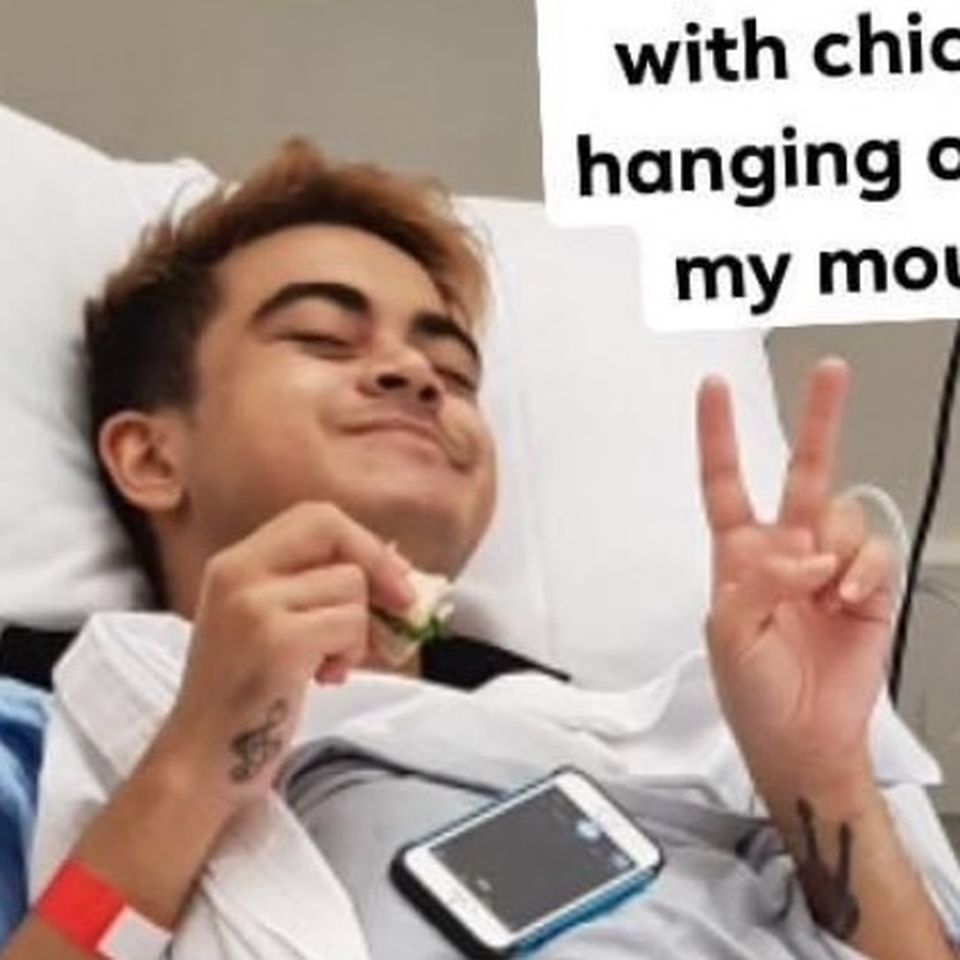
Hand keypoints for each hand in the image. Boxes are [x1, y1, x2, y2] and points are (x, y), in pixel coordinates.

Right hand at [156, 501, 414, 811]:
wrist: (204, 758)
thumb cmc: (246, 694)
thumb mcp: (268, 621)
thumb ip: (314, 587)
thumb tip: (394, 566)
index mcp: (234, 563)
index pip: (315, 516)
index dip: (361, 540)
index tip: (389, 576)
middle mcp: (237, 573)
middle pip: (332, 529)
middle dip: (376, 565)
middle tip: (396, 606)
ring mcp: (253, 605)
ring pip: (350, 584)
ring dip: (357, 629)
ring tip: (329, 661)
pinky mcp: (276, 641)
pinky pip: (350, 623)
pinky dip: (351, 651)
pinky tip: (325, 677)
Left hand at [697, 358, 895, 802]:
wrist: (804, 739)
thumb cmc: (754, 694)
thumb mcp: (729, 637)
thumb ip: (757, 585)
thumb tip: (802, 555)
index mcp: (740, 557)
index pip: (725, 484)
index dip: (719, 436)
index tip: (714, 389)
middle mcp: (786, 551)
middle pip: (802, 472)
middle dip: (819, 420)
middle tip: (831, 371)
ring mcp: (830, 566)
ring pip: (842, 515)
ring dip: (834, 551)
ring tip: (822, 595)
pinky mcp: (868, 586)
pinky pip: (873, 551)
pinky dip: (862, 572)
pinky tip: (847, 599)